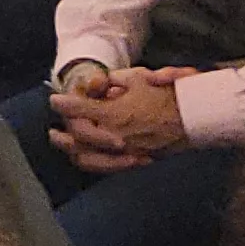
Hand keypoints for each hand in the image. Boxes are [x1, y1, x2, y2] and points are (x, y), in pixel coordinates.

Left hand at [50, 67, 193, 173]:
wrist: (191, 117)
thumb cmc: (165, 94)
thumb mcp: (138, 78)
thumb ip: (113, 80)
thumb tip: (97, 84)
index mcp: (113, 113)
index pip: (78, 109)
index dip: (62, 104)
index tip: (54, 100)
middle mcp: (114, 135)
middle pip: (76, 137)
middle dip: (61, 132)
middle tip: (52, 128)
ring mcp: (122, 151)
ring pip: (86, 157)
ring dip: (70, 150)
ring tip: (61, 143)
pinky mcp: (132, 161)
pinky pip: (103, 167)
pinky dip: (89, 162)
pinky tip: (81, 156)